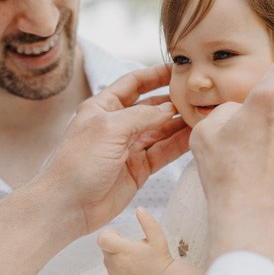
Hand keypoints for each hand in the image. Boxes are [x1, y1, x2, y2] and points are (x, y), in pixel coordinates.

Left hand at [38, 64, 190, 239]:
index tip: (179, 68)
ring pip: (162, 130)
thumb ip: (141, 116)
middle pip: (152, 106)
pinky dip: (180, 144)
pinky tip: (196, 135)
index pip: (133, 83)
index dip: (156, 74)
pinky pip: (164, 151)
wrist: (68, 206)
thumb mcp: (109, 129)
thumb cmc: (78, 163)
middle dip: (174, 100)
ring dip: (181, 123)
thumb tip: (169, 108)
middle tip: (200, 94)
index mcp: (103, 107)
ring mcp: (129, 147)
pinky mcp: (138, 169)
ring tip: (206, 113)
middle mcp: (117, 125)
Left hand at [98, 207, 174, 274]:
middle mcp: (116, 263)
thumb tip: (139, 209)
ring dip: (115, 254)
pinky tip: (131, 266)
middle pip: (104, 247)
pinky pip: (110, 269)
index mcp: (125, 250)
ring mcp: (115, 274)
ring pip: (106, 258)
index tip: (120, 236)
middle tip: (130, 246)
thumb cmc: (160, 257)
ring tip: (132, 257)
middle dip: (114, 244)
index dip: (108, 234)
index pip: (102, 239)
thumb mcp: (158, 237)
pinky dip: (117, 265)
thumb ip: (148, 221)